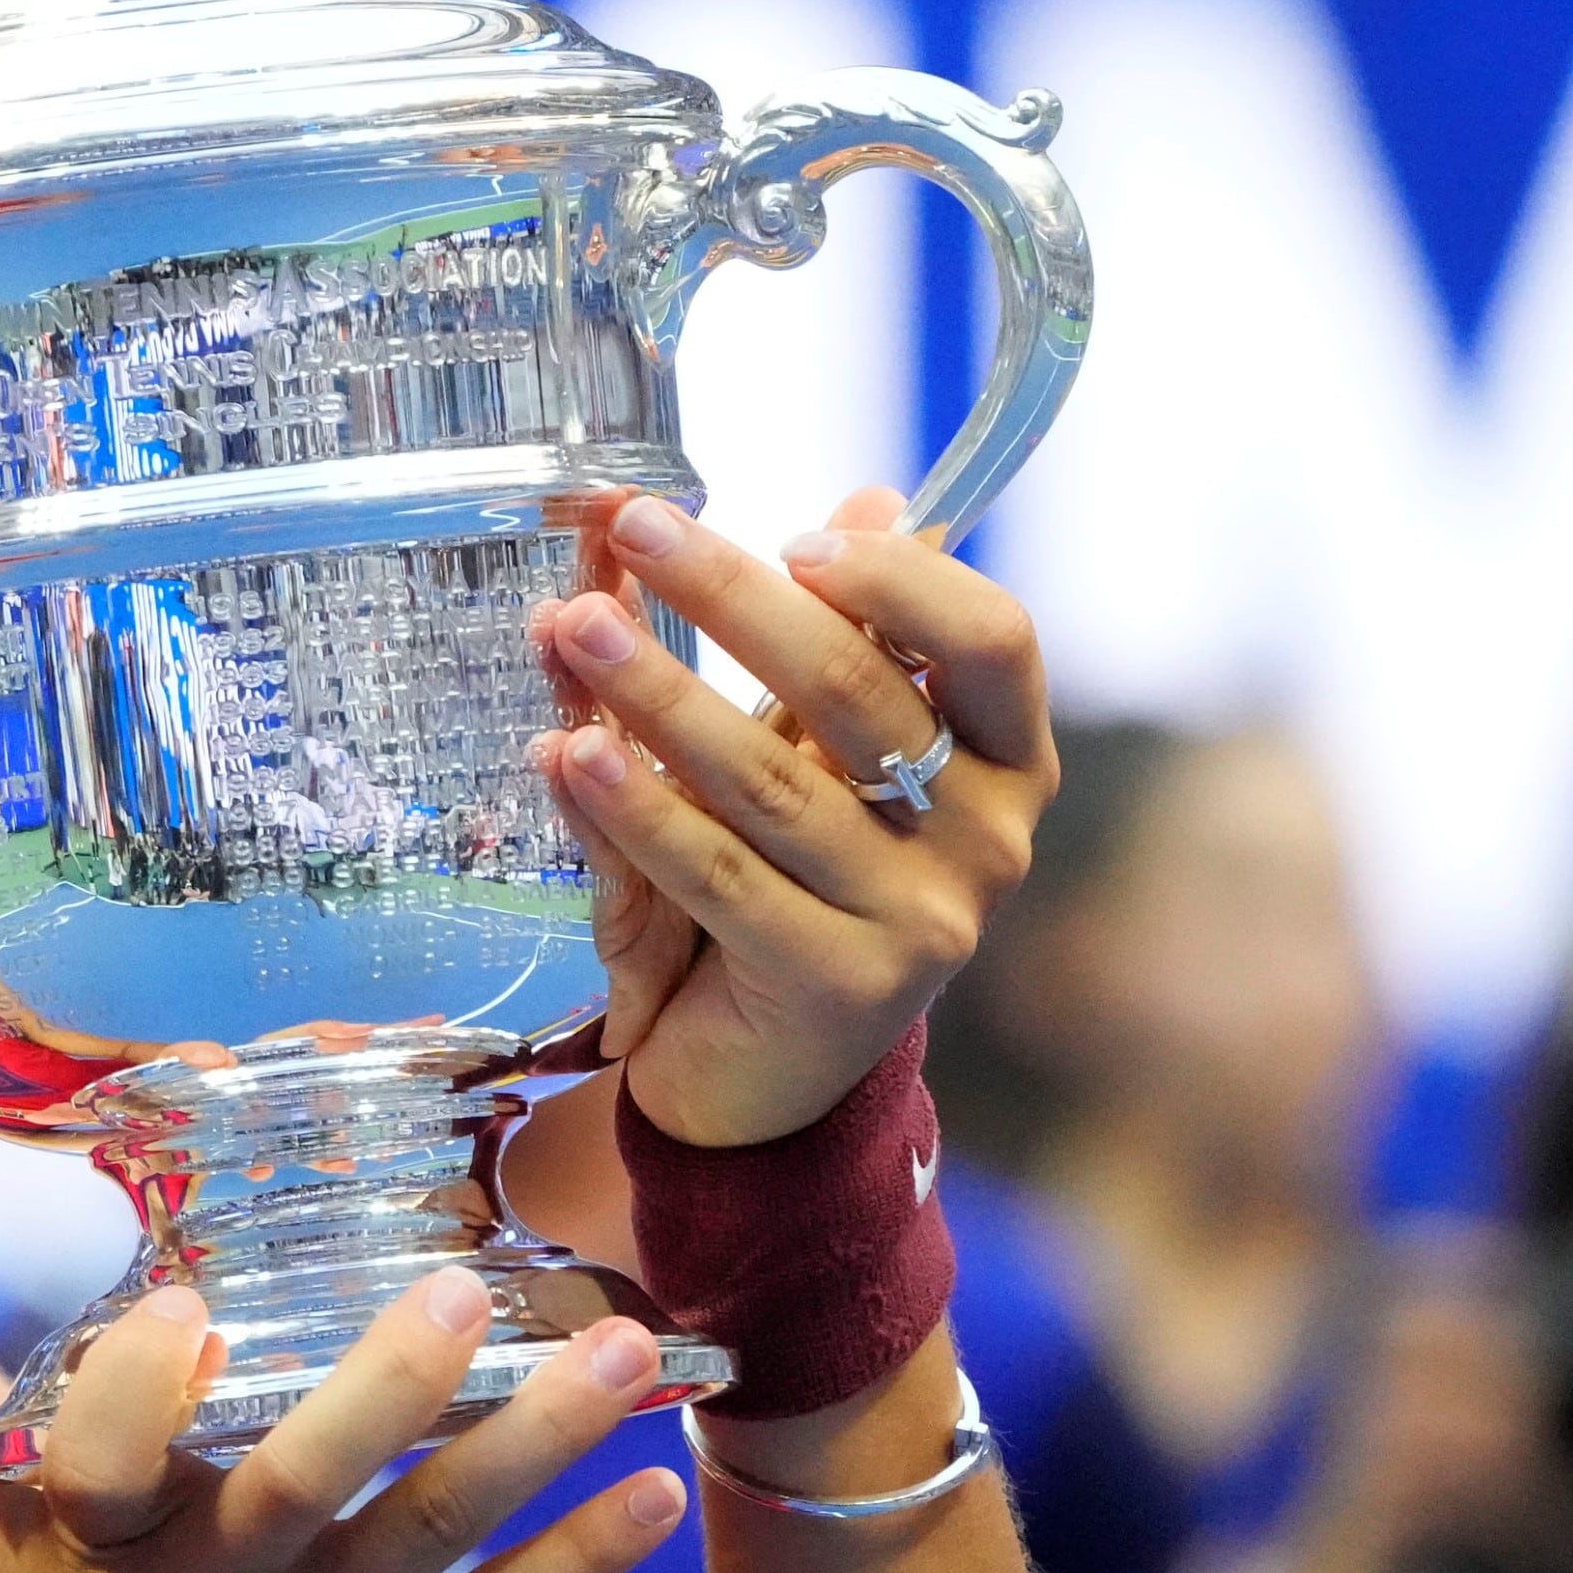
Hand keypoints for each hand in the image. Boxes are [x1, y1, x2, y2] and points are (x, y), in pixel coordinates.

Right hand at [0, 1277, 686, 1572]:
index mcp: (101, 1552)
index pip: (97, 1446)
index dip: (134, 1375)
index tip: (189, 1300)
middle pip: (300, 1471)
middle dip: (391, 1378)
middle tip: (468, 1290)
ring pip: (427, 1528)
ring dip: (536, 1437)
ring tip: (623, 1356)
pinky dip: (579, 1560)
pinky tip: (659, 1495)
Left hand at [530, 488, 1053, 1148]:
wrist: (765, 1078)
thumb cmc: (795, 883)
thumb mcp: (817, 755)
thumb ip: (834, 641)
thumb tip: (866, 494)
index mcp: (1004, 763)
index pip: (993, 642)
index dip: (902, 579)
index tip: (793, 536)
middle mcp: (987, 842)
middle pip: (857, 693)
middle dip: (732, 601)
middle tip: (632, 531)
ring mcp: (922, 921)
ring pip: (770, 781)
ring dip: (657, 689)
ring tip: (570, 623)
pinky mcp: (837, 985)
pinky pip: (714, 874)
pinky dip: (632, 807)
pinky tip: (568, 750)